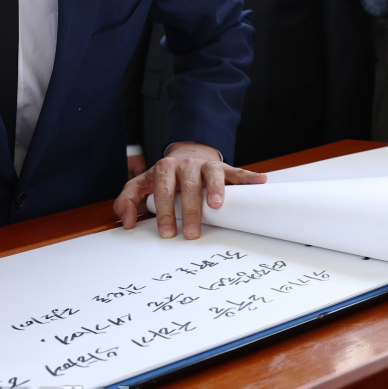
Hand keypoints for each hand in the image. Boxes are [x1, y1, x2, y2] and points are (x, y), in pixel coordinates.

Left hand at [113, 141, 266, 239]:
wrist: (184, 155)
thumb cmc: (164, 177)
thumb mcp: (140, 185)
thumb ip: (127, 201)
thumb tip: (127, 222)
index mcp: (164, 169)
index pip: (162, 191)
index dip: (164, 212)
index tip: (167, 232)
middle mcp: (185, 166)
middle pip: (188, 187)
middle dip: (190, 211)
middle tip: (191, 233)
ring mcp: (205, 165)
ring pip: (211, 175)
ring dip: (215, 189)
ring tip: (217, 205)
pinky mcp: (224, 168)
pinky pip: (237, 172)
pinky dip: (249, 177)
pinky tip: (260, 182)